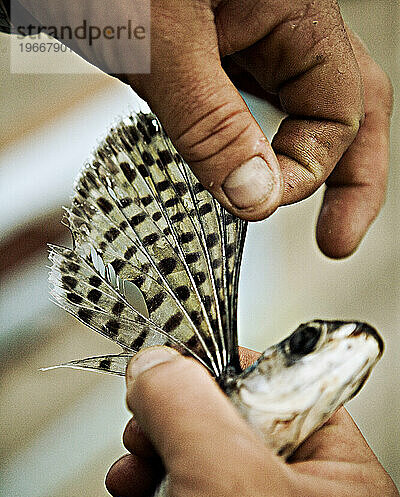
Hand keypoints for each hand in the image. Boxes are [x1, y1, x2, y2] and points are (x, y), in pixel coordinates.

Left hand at [16, 1, 391, 254]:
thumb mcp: (158, 42)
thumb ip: (209, 121)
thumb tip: (254, 195)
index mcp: (294, 8)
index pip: (337, 111)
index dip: (307, 170)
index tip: (258, 205)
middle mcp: (281, 19)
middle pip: (343, 106)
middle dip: (349, 177)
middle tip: (336, 240)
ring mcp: (247, 30)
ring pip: (297, 105)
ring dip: (301, 161)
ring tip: (301, 211)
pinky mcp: (211, 44)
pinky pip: (248, 99)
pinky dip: (250, 140)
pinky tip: (242, 165)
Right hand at [103, 347, 398, 496]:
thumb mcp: (229, 483)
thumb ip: (189, 405)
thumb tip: (157, 363)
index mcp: (337, 479)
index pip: (287, 390)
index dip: (232, 370)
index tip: (184, 363)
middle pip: (228, 427)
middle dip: (176, 425)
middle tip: (148, 426)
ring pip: (191, 471)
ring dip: (148, 468)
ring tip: (131, 478)